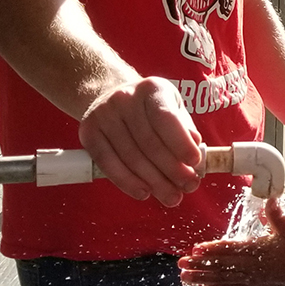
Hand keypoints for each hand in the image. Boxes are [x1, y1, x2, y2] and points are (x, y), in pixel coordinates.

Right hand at [80, 76, 202, 205]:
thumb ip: (185, 129)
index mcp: (152, 88)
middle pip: (149, 143)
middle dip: (172, 170)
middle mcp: (125, 98)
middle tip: (188, 187)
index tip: (195, 164)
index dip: (181, 144)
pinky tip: (144, 193)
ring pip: (130, 157)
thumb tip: (196, 153)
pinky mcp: (88, 132)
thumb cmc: (150, 108)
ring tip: (171, 196)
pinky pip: (108, 163)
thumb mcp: (172, 108)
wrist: (110, 95)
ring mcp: (103, 115)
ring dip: (154, 182)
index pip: (166, 119)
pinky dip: (127, 182)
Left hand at [179, 197, 284, 285]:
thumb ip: (278, 215)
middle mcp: (253, 268)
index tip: (196, 249)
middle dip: (200, 266)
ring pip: (223, 281)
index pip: (231, 249)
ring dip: (203, 280)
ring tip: (186, 279)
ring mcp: (253, 281)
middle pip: (222, 267)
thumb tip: (270, 198)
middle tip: (181, 266)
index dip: (212, 249)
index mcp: (259, 251)